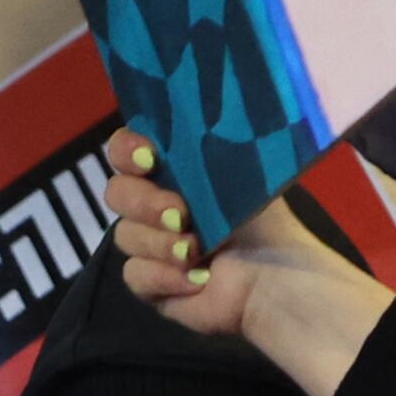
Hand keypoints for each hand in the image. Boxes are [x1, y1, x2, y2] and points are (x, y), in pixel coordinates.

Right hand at [98, 135, 388, 395]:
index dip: (126, 150)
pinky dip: (166, 277)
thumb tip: (196, 112)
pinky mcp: (152, 283)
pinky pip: (135, 274)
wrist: (279, 281)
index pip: (126, 150)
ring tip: (197, 252)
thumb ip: (211, 148)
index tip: (149, 158)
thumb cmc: (268, 226)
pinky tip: (198, 280)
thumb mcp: (243, 177)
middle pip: (117, 192)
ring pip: (125, 235)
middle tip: (179, 214)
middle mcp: (156, 205)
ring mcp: (151, 244)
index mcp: (173, 172)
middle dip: (145, 202)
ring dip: (160, 244)